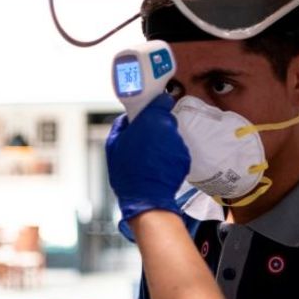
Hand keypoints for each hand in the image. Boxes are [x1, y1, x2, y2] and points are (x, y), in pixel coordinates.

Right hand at [106, 93, 190, 221]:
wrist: (146, 197)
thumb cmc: (127, 171)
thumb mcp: (113, 145)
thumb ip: (121, 125)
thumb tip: (127, 117)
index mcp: (151, 120)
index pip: (163, 100)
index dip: (157, 104)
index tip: (151, 110)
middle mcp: (168, 128)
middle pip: (166, 119)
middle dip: (157, 126)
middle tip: (145, 138)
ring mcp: (179, 144)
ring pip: (172, 136)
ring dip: (163, 141)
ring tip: (151, 156)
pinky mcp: (185, 158)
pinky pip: (177, 151)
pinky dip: (170, 155)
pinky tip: (158, 165)